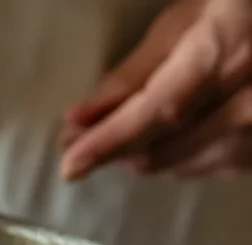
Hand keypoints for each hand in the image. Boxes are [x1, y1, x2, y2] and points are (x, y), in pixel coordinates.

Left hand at [60, 0, 251, 178]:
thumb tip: (80, 118)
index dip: (110, 142)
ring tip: (117, 134)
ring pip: (177, 167)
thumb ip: (134, 74)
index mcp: (223, 55)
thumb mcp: (182, 24)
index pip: (158, 113)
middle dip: (111, 151)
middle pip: (162, 150)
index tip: (70, 164)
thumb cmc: (230, 12)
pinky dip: (172, 158)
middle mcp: (248, 102)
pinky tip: (161, 140)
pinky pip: (203, 169)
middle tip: (76, 139)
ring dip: (137, 156)